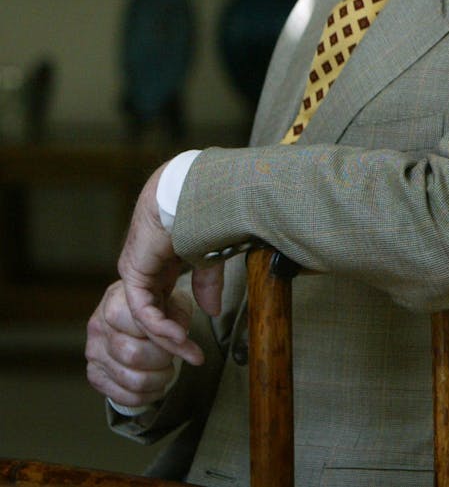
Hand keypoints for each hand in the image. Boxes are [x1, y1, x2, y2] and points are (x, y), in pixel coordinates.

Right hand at [85, 279, 186, 407]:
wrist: (137, 314)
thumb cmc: (159, 307)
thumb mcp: (172, 303)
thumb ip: (176, 319)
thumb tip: (182, 340)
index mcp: (116, 302)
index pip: (141, 326)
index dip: (167, 337)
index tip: (185, 340)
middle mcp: (98, 327)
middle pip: (134, 355)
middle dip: (162, 360)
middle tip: (172, 356)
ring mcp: (93, 351)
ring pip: (130, 379)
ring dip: (157, 380)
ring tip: (166, 370)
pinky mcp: (94, 373)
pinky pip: (119, 396)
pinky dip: (144, 396)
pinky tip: (156, 387)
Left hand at [115, 164, 222, 365]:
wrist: (191, 193)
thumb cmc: (203, 216)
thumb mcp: (209, 258)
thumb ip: (207, 284)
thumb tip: (212, 310)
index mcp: (162, 264)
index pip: (165, 304)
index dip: (181, 326)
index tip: (199, 345)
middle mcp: (146, 271)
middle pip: (154, 315)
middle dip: (174, 338)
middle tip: (193, 356)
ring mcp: (137, 273)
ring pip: (146, 317)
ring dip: (168, 338)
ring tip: (188, 352)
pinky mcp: (134, 273)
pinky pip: (143, 309)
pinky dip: (161, 326)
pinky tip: (178, 336)